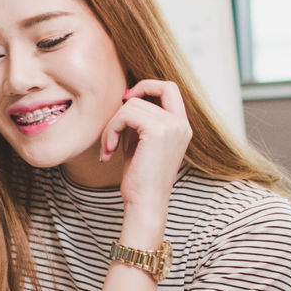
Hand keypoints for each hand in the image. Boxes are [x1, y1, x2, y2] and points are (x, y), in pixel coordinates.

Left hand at [101, 79, 190, 219]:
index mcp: (182, 126)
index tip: (128, 99)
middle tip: (116, 117)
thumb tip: (126, 98)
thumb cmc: (141, 178)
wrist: (146, 204)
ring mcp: (172, 126)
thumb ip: (140, 120)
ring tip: (109, 147)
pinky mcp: (157, 131)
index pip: (170, 88)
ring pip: (133, 105)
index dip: (149, 86)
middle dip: (130, 98)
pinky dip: (111, 130)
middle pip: (155, 89)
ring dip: (113, 124)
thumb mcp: (142, 142)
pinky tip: (109, 150)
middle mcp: (181, 124)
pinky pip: (125, 115)